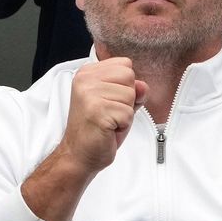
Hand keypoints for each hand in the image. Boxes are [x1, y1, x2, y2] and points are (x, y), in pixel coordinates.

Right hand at [58, 58, 147, 176]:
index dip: (125, 86)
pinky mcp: (97, 111)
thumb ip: (133, 90)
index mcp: (88, 72)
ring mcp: (89, 94)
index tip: (110, 101)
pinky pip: (128, 113)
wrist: (78, 155)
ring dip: (125, 113)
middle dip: (127, 99)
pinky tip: (107, 130)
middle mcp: (85, 79)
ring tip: (108, 121)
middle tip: (109, 113)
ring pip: (131, 95)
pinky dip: (123, 125)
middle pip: (129, 76)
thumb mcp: (119, 102)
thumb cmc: (98, 128)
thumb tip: (142, 85)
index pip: (125, 64)